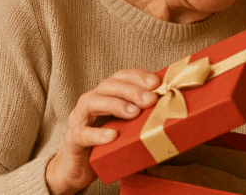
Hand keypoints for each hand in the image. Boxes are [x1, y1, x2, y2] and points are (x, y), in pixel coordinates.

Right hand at [46, 69, 160, 194]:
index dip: (138, 77)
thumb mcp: (128, 127)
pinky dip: (97, 134)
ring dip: (116, 105)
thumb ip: (143, 116)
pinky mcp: (73, 140)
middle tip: (150, 100)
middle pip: (108, 86)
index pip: (120, 77)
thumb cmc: (107, 144)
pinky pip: (82, 134)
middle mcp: (90, 102)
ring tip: (134, 113)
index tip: (156, 83)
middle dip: (131, 90)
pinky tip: (112, 135)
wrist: (79, 168)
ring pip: (92, 103)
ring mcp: (79, 120)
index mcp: (105, 95)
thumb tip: (172, 111)